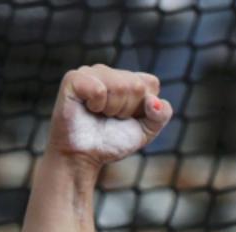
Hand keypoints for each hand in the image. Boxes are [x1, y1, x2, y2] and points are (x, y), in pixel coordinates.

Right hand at [47, 65, 171, 168]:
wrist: (86, 156)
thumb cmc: (114, 140)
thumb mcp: (146, 130)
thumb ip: (161, 115)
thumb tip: (154, 101)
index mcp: (128, 79)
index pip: (151, 83)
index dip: (144, 107)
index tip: (128, 117)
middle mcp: (110, 72)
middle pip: (136, 85)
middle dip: (127, 110)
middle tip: (111, 118)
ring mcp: (91, 72)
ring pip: (119, 86)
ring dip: (112, 109)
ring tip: (99, 114)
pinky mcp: (74, 79)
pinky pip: (98, 89)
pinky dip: (97, 105)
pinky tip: (88, 109)